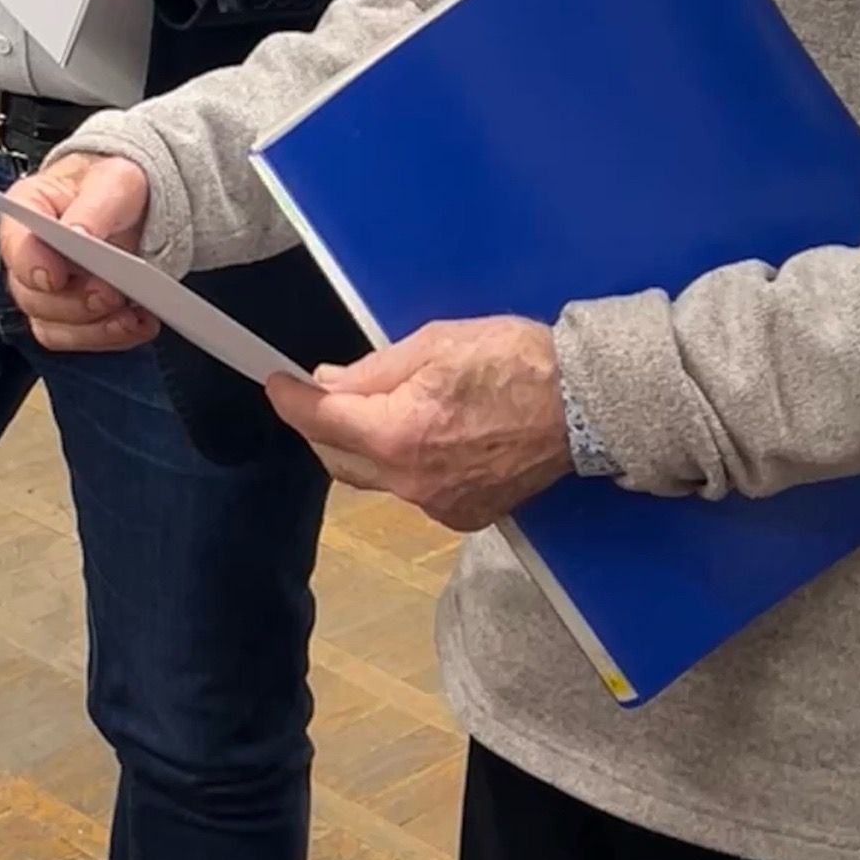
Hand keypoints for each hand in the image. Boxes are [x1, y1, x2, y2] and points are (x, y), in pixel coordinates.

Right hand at [0, 152, 158, 352]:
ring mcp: (45, 291)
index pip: (15, 241)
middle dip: (74, 302)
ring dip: (94, 328)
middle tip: (111, 293)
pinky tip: (139, 323)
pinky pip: (80, 339)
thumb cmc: (115, 185)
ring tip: (134, 316)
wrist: (135, 206)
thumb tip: (77, 234)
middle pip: (33, 295)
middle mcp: (28, 255)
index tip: (55, 276)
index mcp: (28, 208)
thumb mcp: (115, 180)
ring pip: (54, 327)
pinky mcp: (68, 317)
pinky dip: (111, 336)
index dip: (30, 264)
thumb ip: (95, 206)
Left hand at [267, 318, 572, 530]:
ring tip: (376, 408)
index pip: (322, 422)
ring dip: (364, 446)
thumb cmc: (513, 361)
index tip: (276, 384)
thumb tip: (329, 384)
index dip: (291, 401)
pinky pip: (413, 490)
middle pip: (339, 460)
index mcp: (398, 435)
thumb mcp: (434, 344)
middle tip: (321, 393)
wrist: (583, 404)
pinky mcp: (465, 515)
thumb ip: (373, 371)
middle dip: (322, 427)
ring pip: (376, 478)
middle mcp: (412, 483)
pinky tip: (421, 434)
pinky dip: (402, 463)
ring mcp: (439, 505)